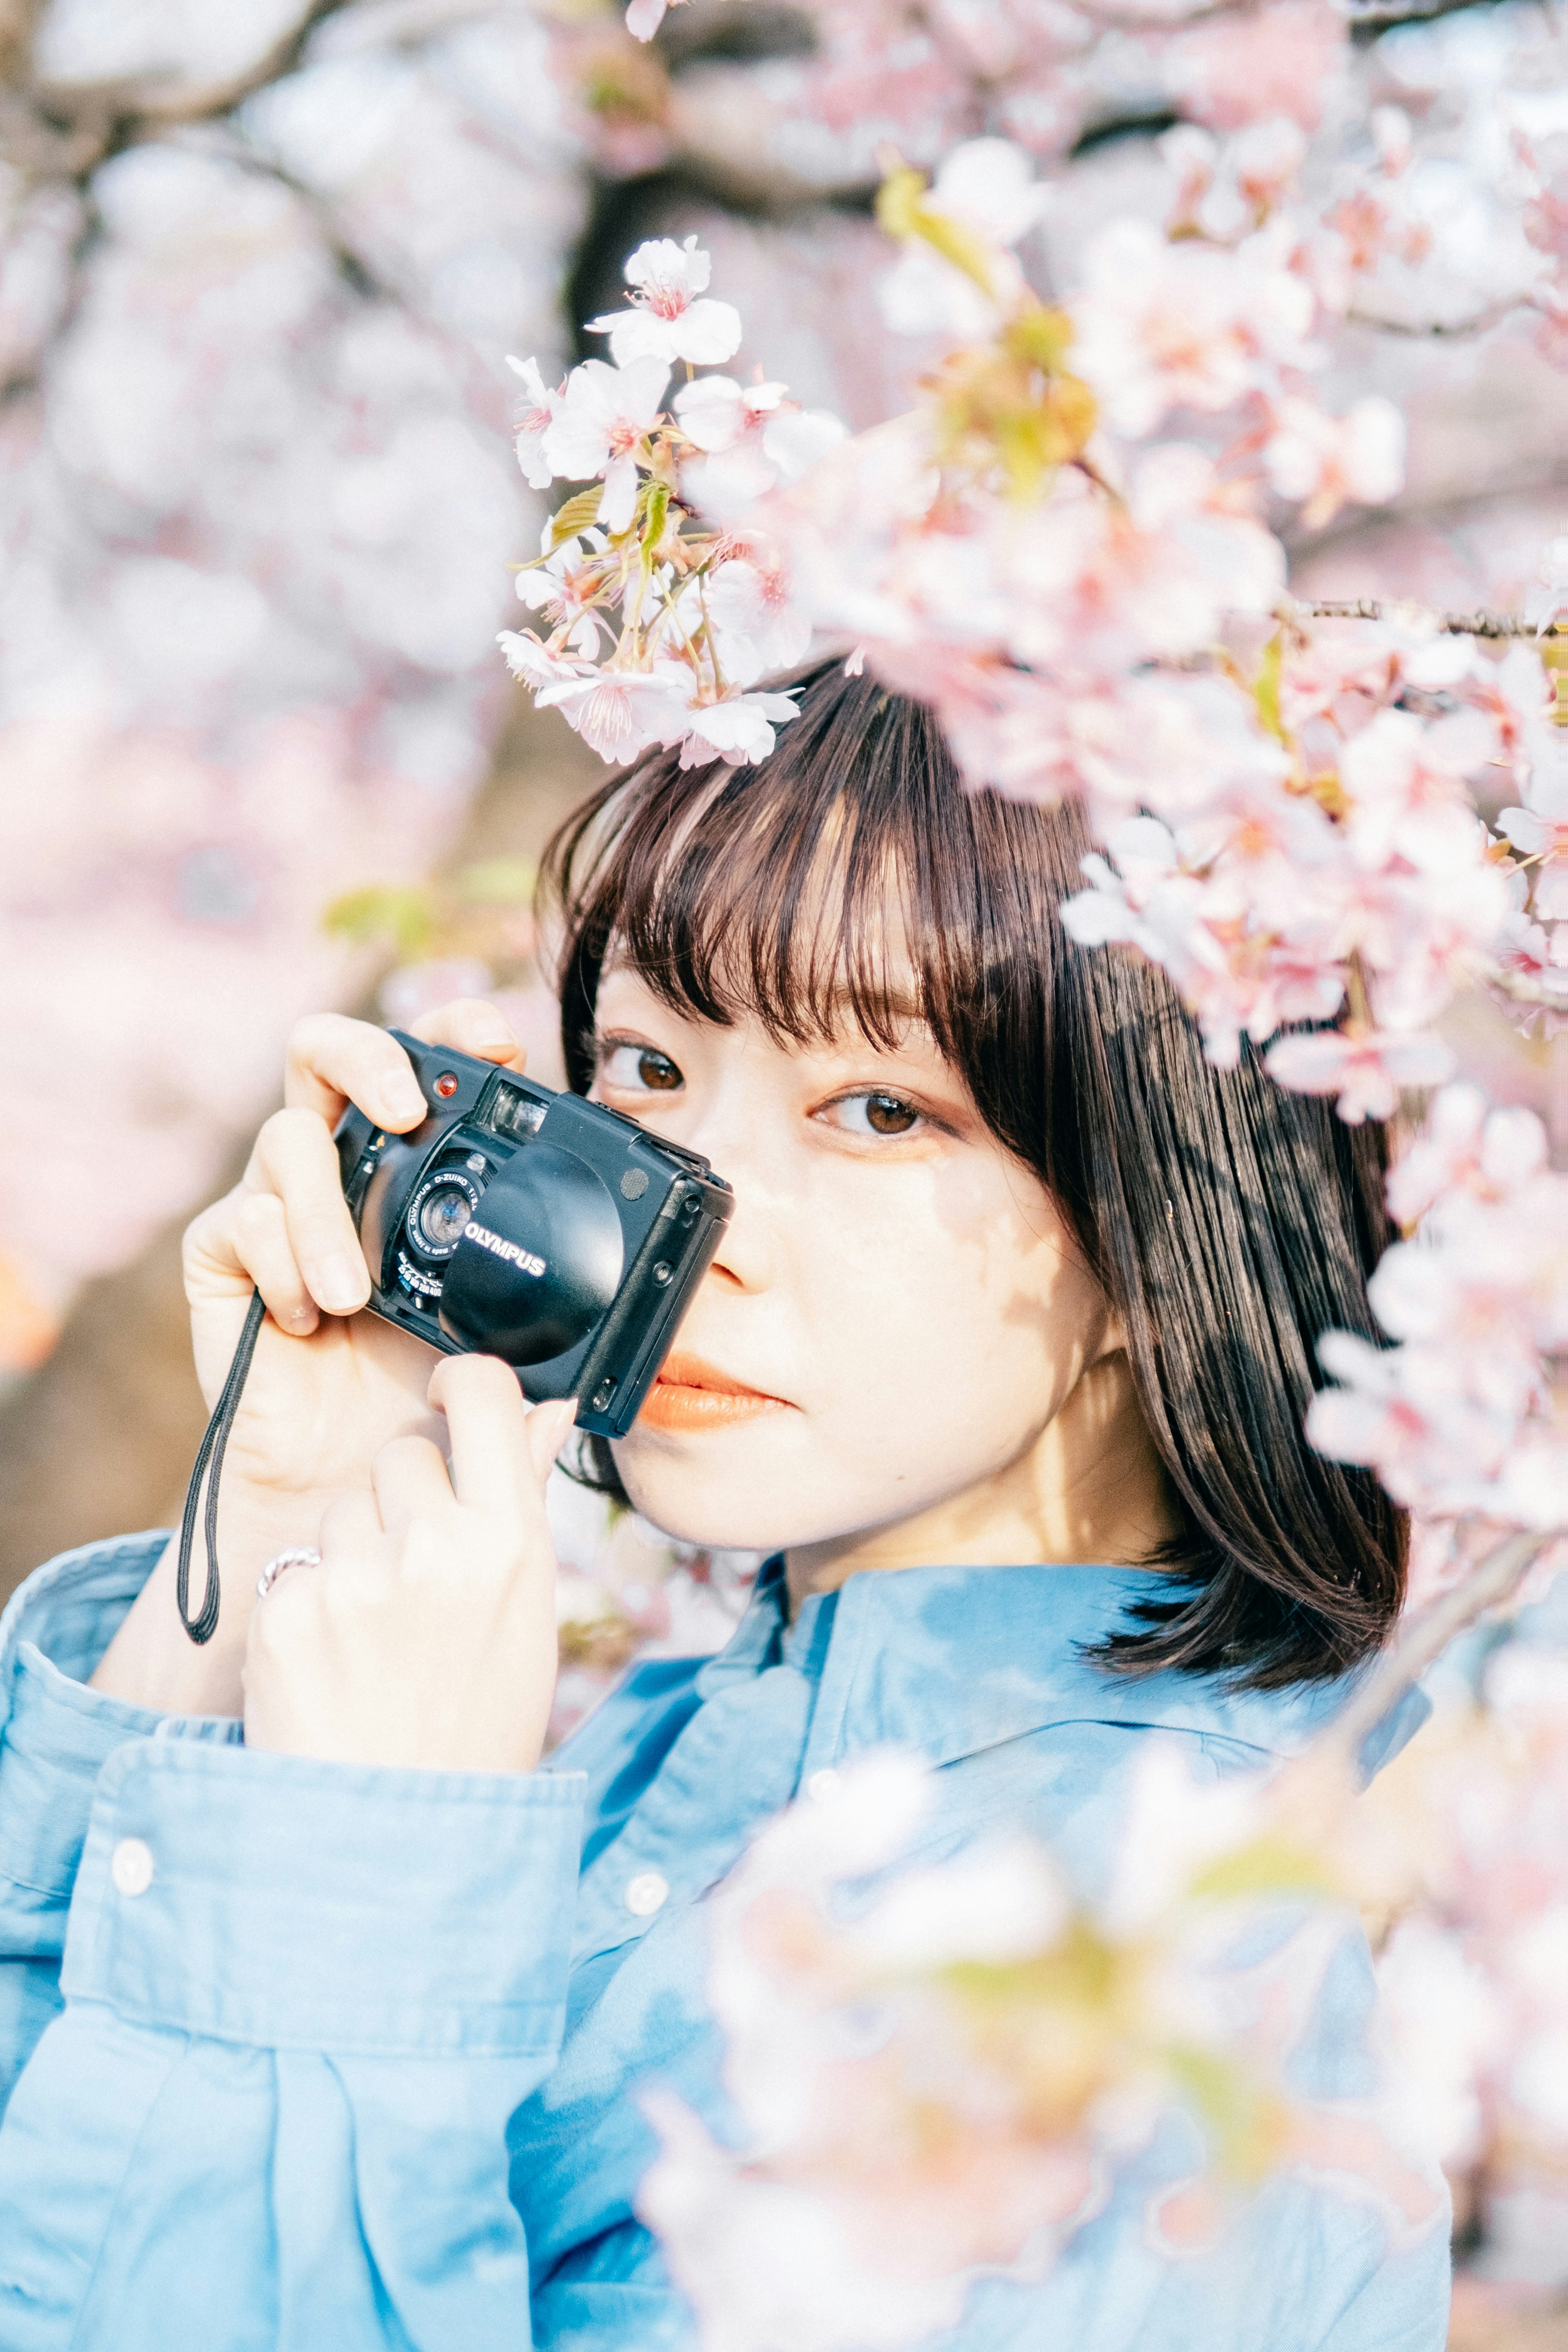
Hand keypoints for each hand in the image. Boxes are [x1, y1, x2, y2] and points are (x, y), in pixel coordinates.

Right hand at [91, 998, 528, 1716]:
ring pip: (284, 1138)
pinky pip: (235, 1222)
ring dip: (322, 1208)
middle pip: (329, 1051)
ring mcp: (280, 1209)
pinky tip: (306, 1318)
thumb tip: (599, 1371)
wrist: (351, 1495)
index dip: (453, 1033)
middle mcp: (345, 1172)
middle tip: (406, 1107)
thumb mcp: (504, 1377)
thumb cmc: (429, 1417)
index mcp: (419, 1174)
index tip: (496, 1039)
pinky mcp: (224, 1259)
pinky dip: (275, 1260)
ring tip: (353, 1292)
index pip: (430, 1067)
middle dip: (369, 1056)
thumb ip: (549, 1359)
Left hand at [243, 1360, 571, 1772]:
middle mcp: (433, 1548)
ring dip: (353, 1548)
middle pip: (402, 1453)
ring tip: (376, 1632)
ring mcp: (353, 1579)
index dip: (462, 1384)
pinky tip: (334, 1659)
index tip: (450, 1393)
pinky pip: (295, 1564)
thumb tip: (548, 1407)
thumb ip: (522, 1502)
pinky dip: (308, 1602)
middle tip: (417, 1575)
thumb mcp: (525, 1615)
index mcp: (510, 1543)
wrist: (399, 1842)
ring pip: (343, 1507)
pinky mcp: (284, 1611)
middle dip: (405, 1495)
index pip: (481, 1397)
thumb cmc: (476, 1723)